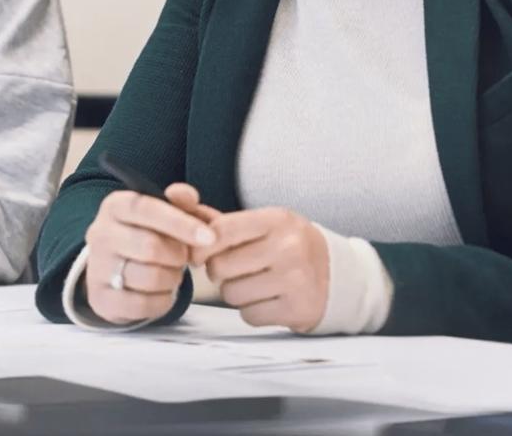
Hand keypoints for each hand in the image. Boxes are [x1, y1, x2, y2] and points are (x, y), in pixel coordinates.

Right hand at [84, 183, 217, 325]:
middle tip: (184, 256)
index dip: (181, 223)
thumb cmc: (144, 234)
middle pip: (150, 247)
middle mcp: (100, 234)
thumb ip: (179, 202)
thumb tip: (189, 196)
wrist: (112, 268)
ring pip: (150, 277)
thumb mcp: (161, 212)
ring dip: (173, 278)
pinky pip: (143, 304)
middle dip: (178, 255)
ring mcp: (97, 268)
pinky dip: (163, 300)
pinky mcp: (102, 299)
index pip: (146, 209)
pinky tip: (162, 291)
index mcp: (115, 206)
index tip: (209, 237)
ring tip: (173, 272)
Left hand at [192, 207, 328, 332]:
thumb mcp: (261, 226)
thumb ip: (216, 218)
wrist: (336, 276)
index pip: (221, 231)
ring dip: (236, 293)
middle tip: (239, 269)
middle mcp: (288, 246)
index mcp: (276, 219)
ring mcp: (295, 278)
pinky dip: (253, 311)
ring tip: (256, 283)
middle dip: (222, 273)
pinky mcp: (297, 308)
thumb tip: (174, 195)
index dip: (200, 246)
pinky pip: (249, 315)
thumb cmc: (286, 247)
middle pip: (220, 268)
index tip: (198, 254)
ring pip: (232, 294)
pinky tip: (269, 299)